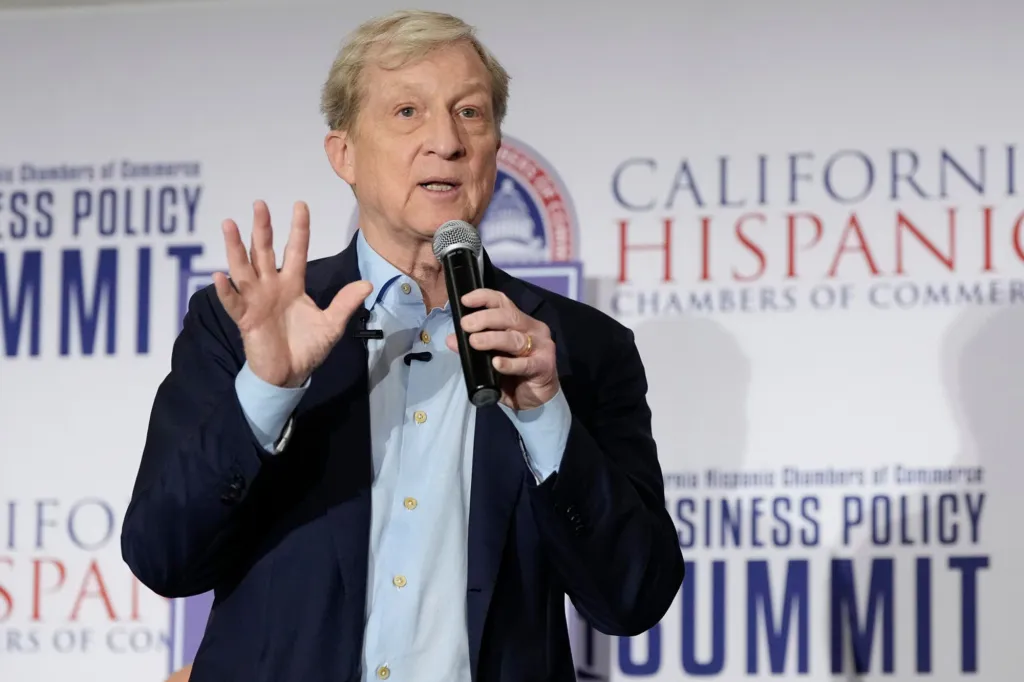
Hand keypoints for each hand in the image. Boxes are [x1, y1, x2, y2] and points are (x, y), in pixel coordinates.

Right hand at [212, 200, 371, 387]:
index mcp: (293, 284)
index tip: (300, 205)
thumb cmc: (307, 347)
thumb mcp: (331, 325)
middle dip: (262, 228)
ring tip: (229, 224)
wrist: (290, 374)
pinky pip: (234, 302)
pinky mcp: (245, 319)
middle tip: (260, 204)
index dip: (298, 229)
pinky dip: (226, 290)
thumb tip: (367, 283)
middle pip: (265, 251)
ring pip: (244, 268)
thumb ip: (345, 303)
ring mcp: (256, 300)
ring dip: (235, 248)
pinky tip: (220, 276)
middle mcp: (271, 286)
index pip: (296, 250)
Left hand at [445, 289, 558, 410]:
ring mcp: (541, 346)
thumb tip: (450, 339)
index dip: (484, 298)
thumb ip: (472, 349)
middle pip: (509, 317)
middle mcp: (532, 329)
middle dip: (485, 319)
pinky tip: (496, 364)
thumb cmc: (513, 374)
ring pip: (515, 338)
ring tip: (475, 342)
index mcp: (519, 322)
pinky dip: (509, 364)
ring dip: (493, 339)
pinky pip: (525, 364)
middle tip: (466, 325)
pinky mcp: (544, 366)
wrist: (535, 400)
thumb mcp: (489, 359)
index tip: (465, 300)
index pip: (502, 302)